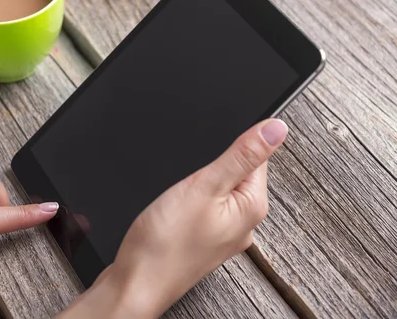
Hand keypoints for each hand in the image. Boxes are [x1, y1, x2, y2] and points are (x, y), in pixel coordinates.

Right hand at [60, 119, 287, 317]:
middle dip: (212, 165)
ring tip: (179, 197)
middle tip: (187, 181)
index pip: (257, 158)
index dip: (232, 144)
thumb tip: (276, 128)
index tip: (209, 152)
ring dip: (199, 184)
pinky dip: (190, 200)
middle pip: (237, 173)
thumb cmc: (165, 244)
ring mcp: (222, 234)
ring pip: (217, 190)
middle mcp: (243, 223)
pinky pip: (204, 207)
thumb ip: (241, 156)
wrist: (136, 283)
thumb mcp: (204, 186)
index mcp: (251, 207)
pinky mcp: (202, 239)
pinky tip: (174, 208)